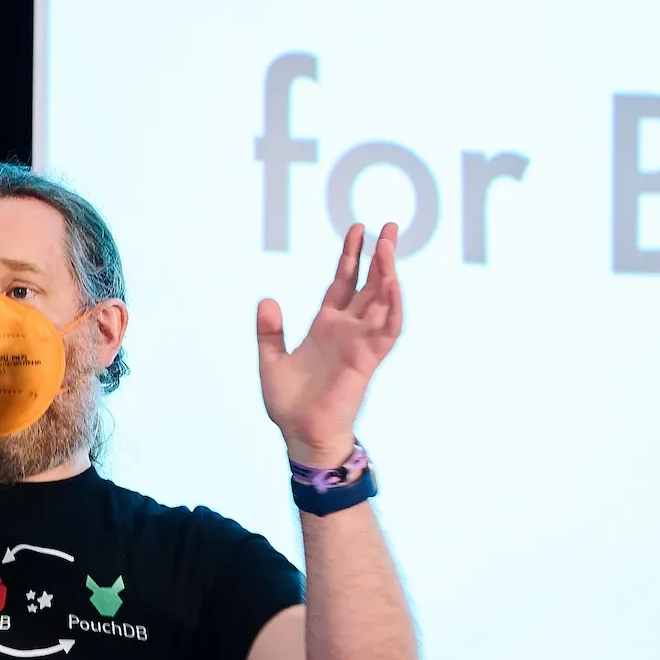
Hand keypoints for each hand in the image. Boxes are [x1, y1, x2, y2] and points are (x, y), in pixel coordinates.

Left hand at [256, 223, 402, 466]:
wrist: (301, 433)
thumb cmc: (289, 403)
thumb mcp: (271, 360)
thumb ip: (269, 331)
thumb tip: (266, 299)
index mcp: (326, 326)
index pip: (343, 282)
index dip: (351, 256)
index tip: (357, 230)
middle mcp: (347, 330)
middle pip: (369, 284)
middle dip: (380, 256)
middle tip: (389, 226)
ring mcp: (360, 342)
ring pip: (382, 301)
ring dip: (388, 273)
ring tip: (389, 245)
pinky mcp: (367, 359)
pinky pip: (387, 330)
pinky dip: (393, 307)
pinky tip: (393, 284)